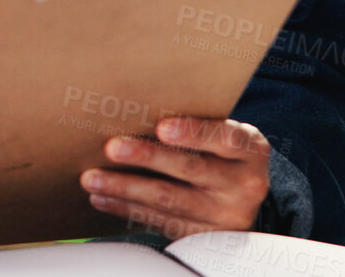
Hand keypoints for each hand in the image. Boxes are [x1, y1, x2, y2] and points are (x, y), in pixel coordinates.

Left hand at [80, 116, 271, 238]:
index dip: (194, 132)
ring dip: (126, 188)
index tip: (162, 127)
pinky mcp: (204, 235)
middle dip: (147, 158)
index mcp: (250, 150)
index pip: (225, 138)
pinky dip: (128, 209)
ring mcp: (225, 215)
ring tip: (93, 178)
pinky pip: (161, 222)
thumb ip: (199, 125)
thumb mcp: (226, 135)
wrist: (246, 196)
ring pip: (170, 201)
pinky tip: (104, 198)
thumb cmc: (224, 153)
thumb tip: (139, 110)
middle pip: (190, 169)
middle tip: (113, 147)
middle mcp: (244, 184)